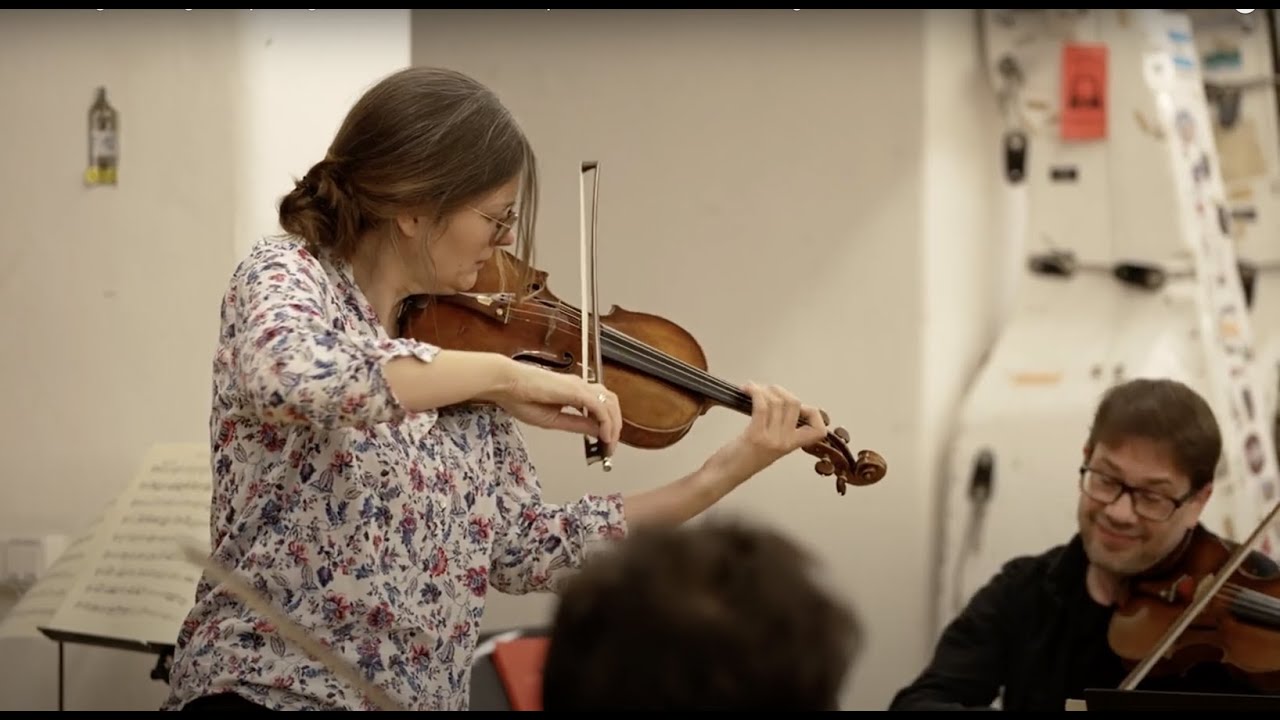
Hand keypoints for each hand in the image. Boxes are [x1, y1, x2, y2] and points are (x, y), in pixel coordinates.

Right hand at [493, 362, 621, 449]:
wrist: (507, 384)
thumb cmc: (521, 398)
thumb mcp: (554, 420)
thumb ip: (576, 424)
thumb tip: (596, 431)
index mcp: (573, 392)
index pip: (600, 406)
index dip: (607, 425)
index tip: (605, 444)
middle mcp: (580, 386)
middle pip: (610, 403)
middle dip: (615, 426)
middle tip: (610, 447)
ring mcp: (579, 386)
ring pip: (609, 403)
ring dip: (614, 425)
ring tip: (610, 444)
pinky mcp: (576, 390)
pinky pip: (599, 407)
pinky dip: (606, 422)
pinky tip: (604, 437)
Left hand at [710, 382, 828, 478]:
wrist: (724, 475)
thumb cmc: (741, 459)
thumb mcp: (769, 446)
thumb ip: (779, 429)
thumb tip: (781, 403)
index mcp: (791, 446)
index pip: (818, 430)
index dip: (813, 412)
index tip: (797, 405)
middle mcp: (785, 443)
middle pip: (795, 404)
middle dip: (779, 390)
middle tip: (765, 391)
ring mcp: (772, 440)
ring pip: (778, 402)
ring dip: (764, 389)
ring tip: (752, 389)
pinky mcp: (755, 435)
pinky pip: (762, 406)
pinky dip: (754, 392)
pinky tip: (747, 389)